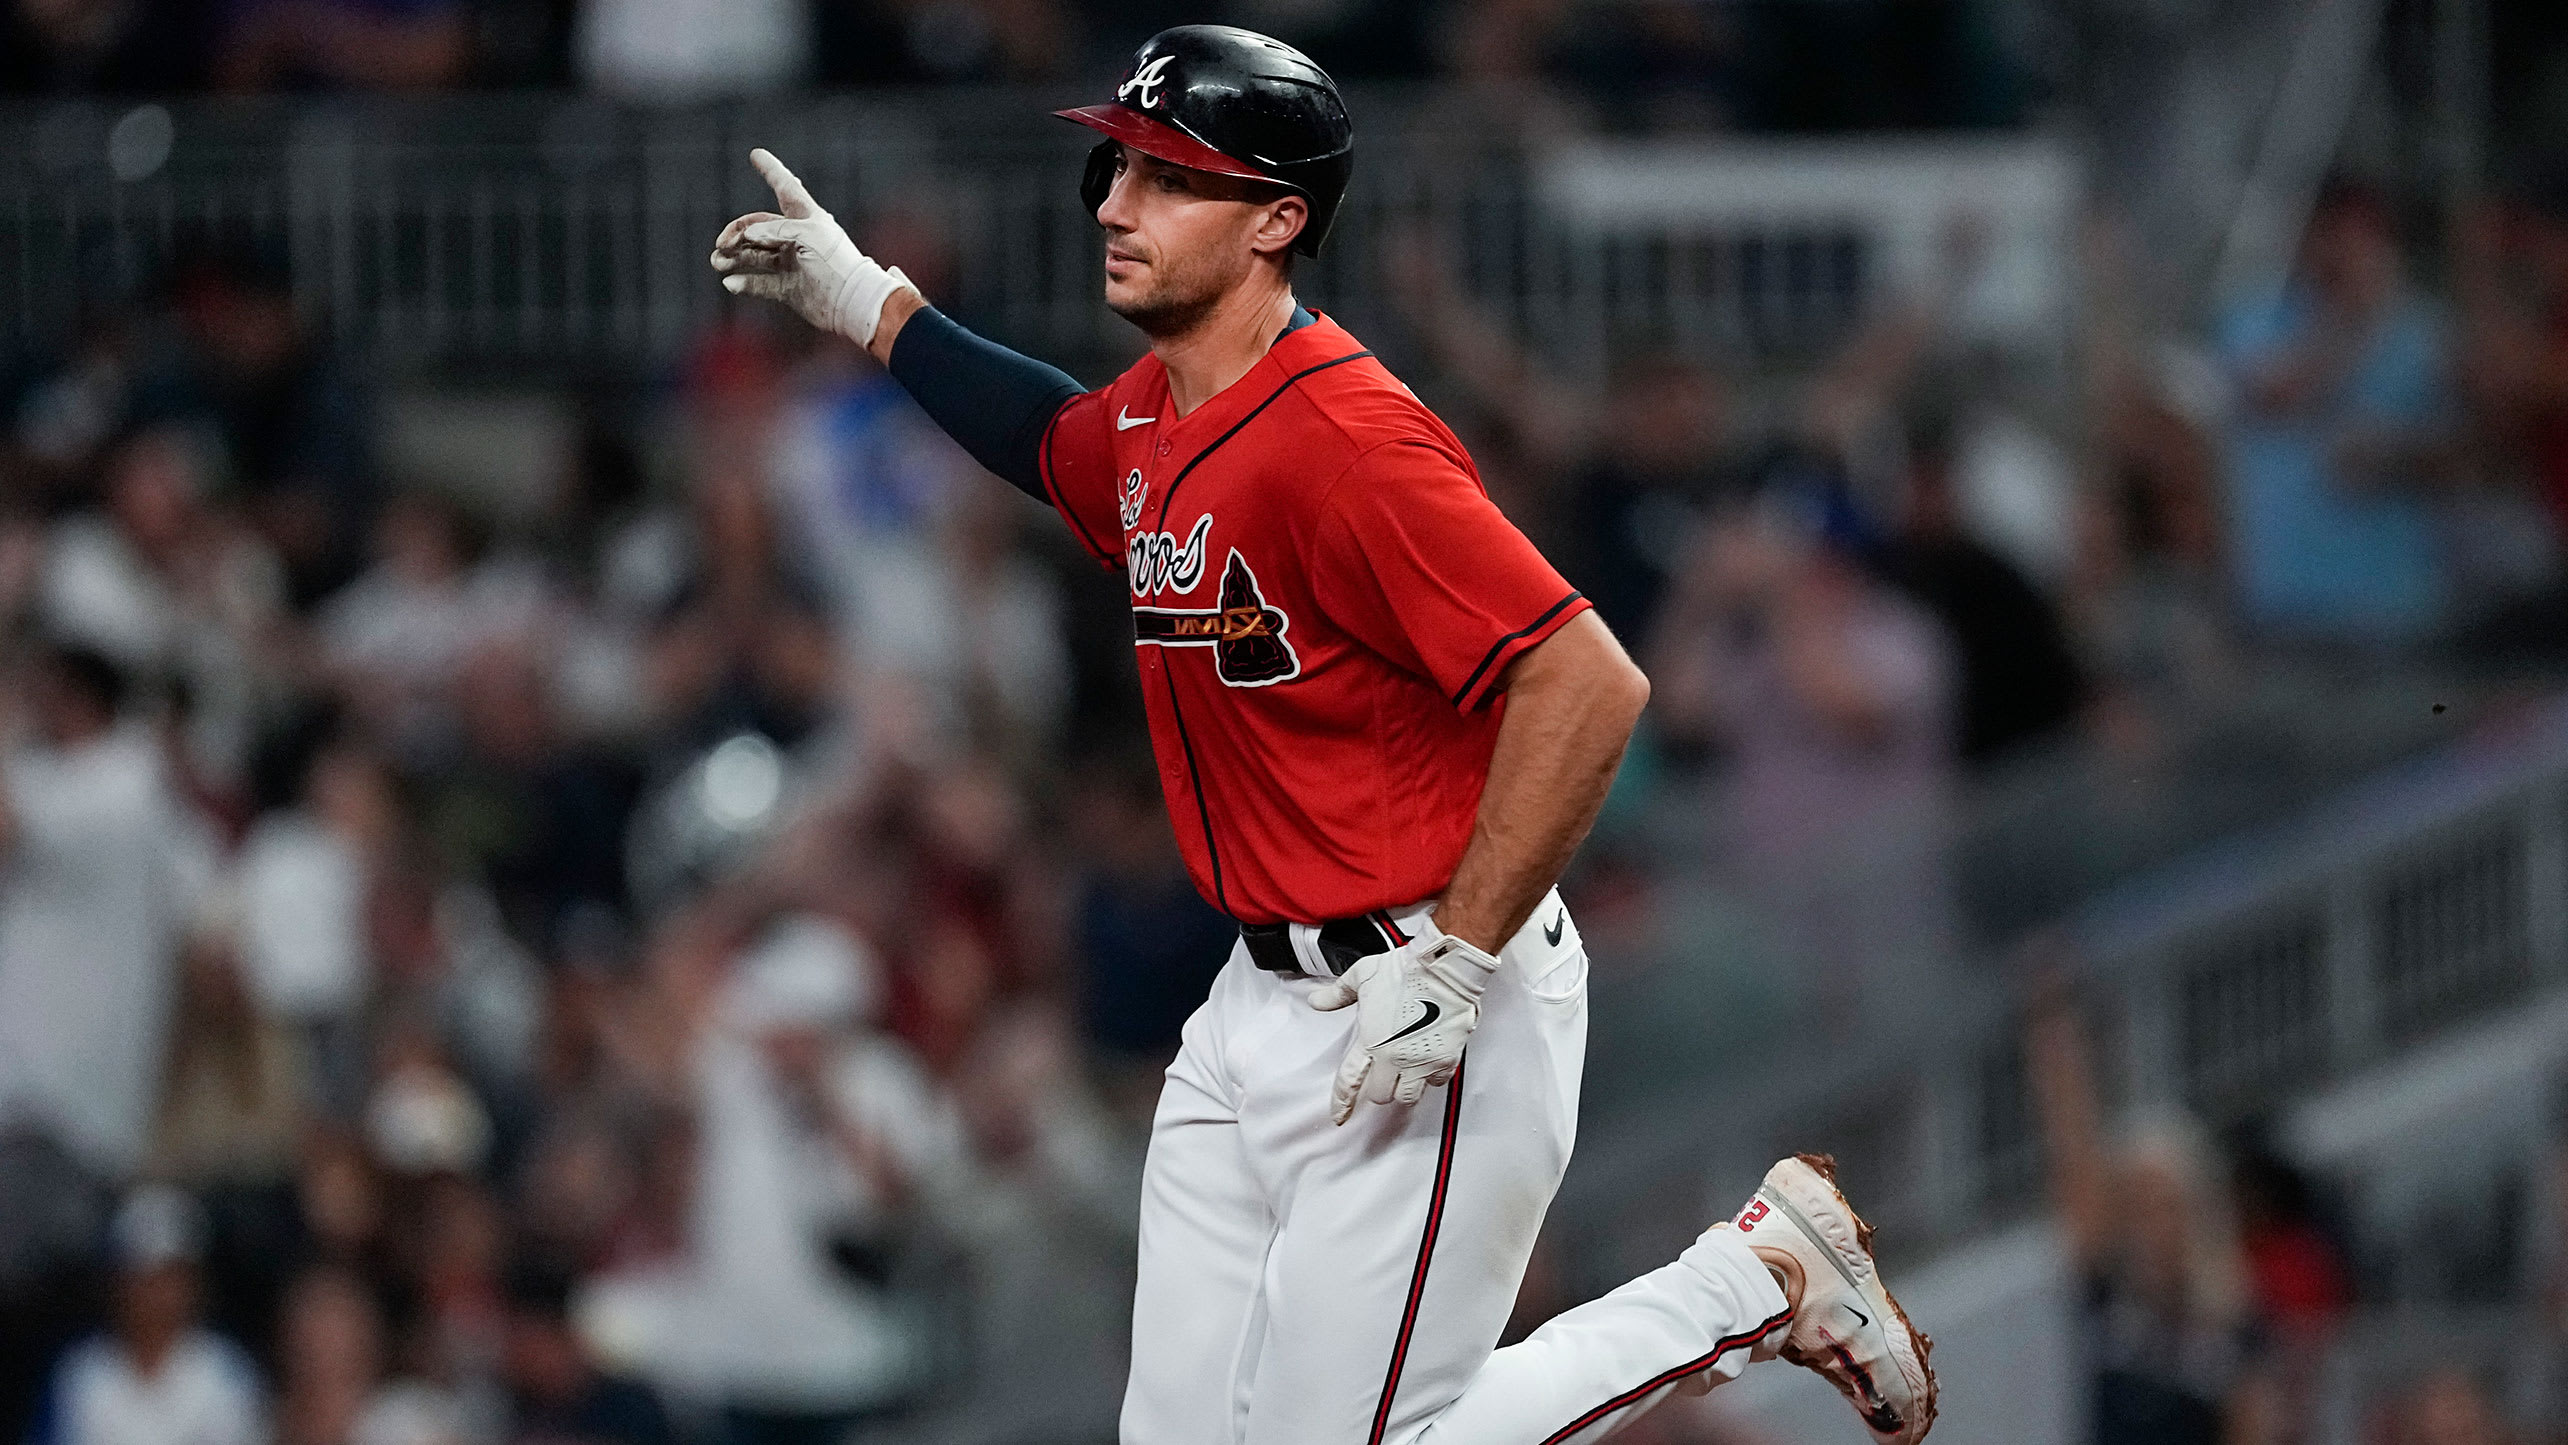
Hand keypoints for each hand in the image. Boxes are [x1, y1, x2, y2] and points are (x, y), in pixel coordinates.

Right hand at [710, 149, 913, 344]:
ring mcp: (792, 262)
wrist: (851, 303)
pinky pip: (761, 283)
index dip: (771, 170)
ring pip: (755, 255)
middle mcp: (798, 238)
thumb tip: (748, 236)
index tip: (756, 154)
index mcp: (807, 218)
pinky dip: (744, 282)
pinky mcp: (789, 288)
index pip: (786, 187)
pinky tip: (731, 282)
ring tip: (718, 262)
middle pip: (758, 227)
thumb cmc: (836, 263)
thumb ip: (776, 230)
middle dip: (737, 233)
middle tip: (721, 245)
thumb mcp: (808, 235)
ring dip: (735, 257)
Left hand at [1308, 924, 1498, 1124]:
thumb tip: (1317, 1001)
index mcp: (1370, 1040)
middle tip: (1385, 1072)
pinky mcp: (1444, 1060)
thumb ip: (1338, 994)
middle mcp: (1393, 1057)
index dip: (1342, 1103)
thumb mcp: (1361, 976)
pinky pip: (1436, 1083)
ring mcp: (1420, 1061)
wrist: (1442, 968)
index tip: (1339, 1116)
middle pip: (1380, 1096)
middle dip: (1380, 1087)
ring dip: (1405, 1088)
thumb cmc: (1404, 970)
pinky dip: (1432, 1077)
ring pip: (1408, 1097)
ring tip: (1406, 1072)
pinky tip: (1429, 1062)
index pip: (1349, 1082)